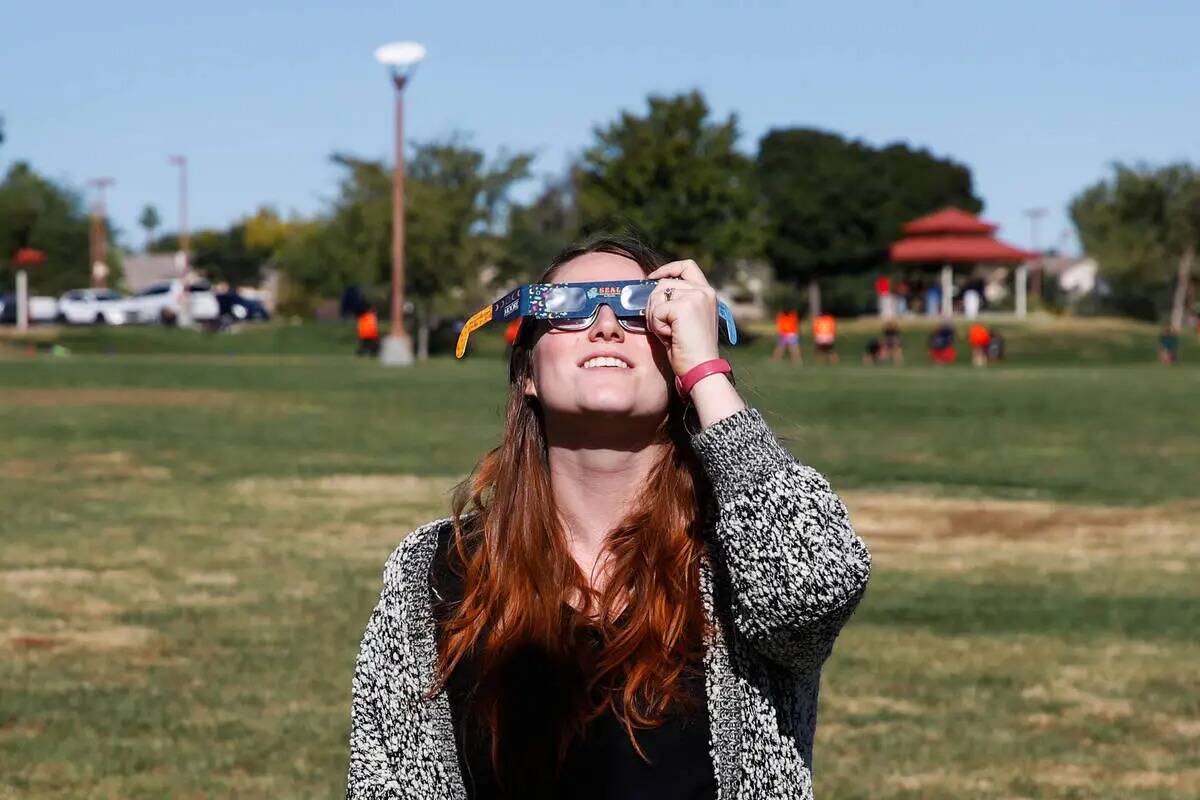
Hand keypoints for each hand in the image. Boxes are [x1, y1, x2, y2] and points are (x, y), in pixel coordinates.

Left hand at [644, 260, 721, 376]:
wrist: (701, 369)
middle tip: (661, 325)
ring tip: (668, 333)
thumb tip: (651, 290)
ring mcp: (696, 297)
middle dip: (654, 303)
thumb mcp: (686, 320)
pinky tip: (669, 336)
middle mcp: (705, 291)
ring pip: (657, 296)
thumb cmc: (691, 350)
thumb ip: (677, 301)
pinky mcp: (684, 307)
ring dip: (655, 316)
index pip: (687, 266)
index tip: (653, 278)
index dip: (667, 269)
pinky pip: (656, 310)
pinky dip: (656, 325)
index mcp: (708, 293)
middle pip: (664, 283)